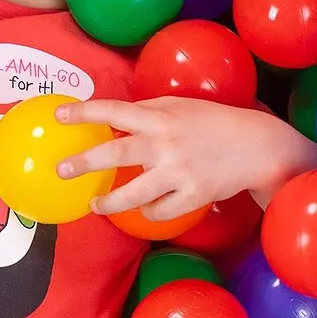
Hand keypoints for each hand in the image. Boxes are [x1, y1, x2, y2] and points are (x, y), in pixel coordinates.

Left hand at [54, 96, 316, 219]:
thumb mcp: (181, 106)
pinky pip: (160, 211)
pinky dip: (149, 211)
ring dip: (110, 203)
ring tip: (95, 205)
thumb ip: (149, 111)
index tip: (59, 116)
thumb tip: (113, 118)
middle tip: (62, 170)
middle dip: (85, 162)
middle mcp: (167, 143)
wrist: (257, 146)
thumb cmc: (215, 122)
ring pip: (134, 194)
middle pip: (116, 154)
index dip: (85, 112)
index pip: (115, 111)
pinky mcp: (194, 195)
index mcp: (161, 116)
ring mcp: (180, 172)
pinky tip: (145, 209)